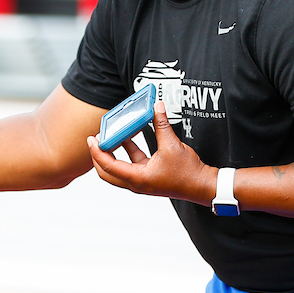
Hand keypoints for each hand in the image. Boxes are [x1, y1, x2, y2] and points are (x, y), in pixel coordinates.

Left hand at [86, 101, 211, 203]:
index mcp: (138, 178)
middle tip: (96, 140)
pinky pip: (131, 164)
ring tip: (111, 135)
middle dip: (98, 156)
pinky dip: (127, 152)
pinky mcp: (147, 177)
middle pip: (107, 172)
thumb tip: (157, 107)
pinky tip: (129, 137)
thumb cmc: (188, 173)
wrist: (202, 185)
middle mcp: (136, 183)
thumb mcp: (172, 145)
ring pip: (118, 168)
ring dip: (113, 153)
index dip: (97, 152)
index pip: (108, 166)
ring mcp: (141, 181)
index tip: (91, 139)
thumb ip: (162, 125)